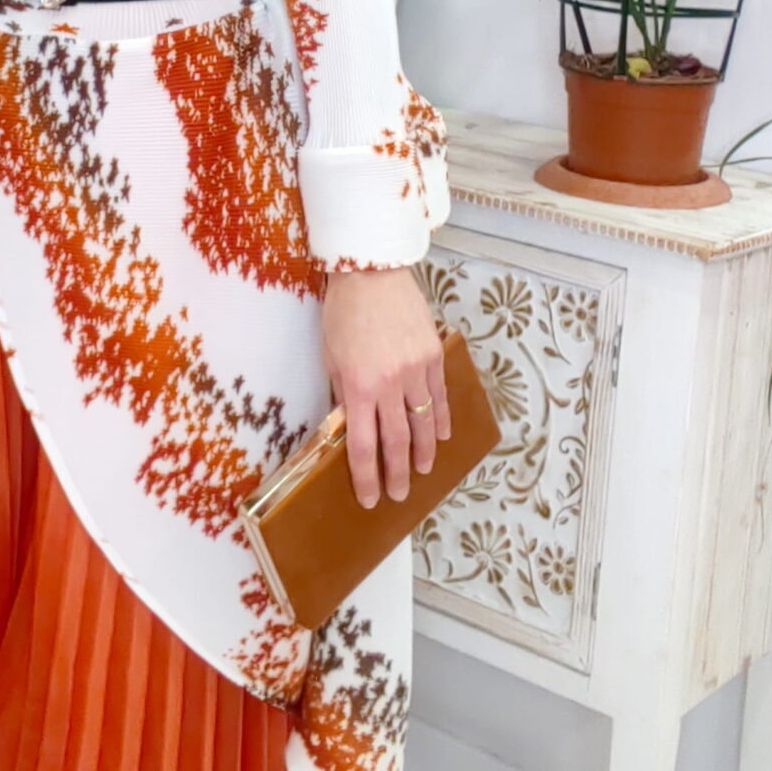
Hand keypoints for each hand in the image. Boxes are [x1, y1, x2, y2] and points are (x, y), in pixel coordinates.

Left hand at [320, 264, 448, 509]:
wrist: (372, 272)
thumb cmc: (343, 314)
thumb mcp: (331, 358)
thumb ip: (342, 395)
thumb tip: (348, 427)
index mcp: (358, 387)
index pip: (362, 446)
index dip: (367, 477)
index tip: (371, 498)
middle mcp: (390, 384)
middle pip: (397, 442)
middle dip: (397, 474)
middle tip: (398, 495)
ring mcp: (416, 370)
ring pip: (423, 423)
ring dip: (423, 452)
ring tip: (422, 472)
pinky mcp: (434, 355)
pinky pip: (439, 396)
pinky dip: (440, 419)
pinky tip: (440, 436)